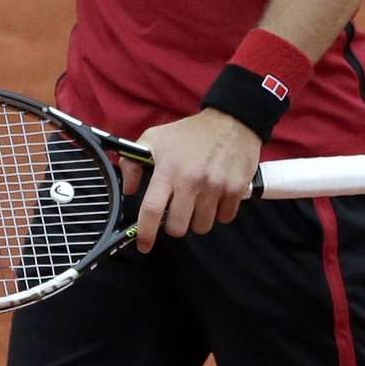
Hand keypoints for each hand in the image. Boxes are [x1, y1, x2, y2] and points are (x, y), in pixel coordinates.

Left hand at [120, 109, 261, 252]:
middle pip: (178, 227)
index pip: (152, 209)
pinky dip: (219, 212)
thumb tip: (129, 190)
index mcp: (168, 169)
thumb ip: (134, 162)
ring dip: (198, 219)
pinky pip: (224, 218)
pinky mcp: (236, 190)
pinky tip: (216, 196)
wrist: (231, 120)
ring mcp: (215, 186)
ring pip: (201, 227)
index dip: (145, 232)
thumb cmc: (189, 133)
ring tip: (198, 200)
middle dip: (175, 224)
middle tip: (178, 210)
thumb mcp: (154, 138)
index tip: (144, 245)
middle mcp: (191, 180)